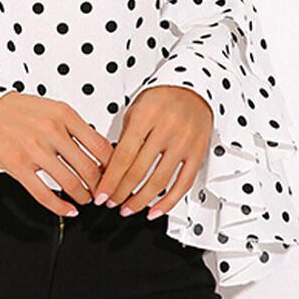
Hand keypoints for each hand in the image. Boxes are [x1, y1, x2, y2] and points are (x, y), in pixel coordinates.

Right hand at [0, 93, 113, 215]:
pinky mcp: (18, 166)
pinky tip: (68, 210)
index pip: (100, 146)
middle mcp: (52, 131)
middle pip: (89, 168)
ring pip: (70, 183)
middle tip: (102, 192)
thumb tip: (98, 150)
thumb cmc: (16, 110)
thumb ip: (73, 126)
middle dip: (99, 186)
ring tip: (85, 200)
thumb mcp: (51, 108)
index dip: (112, 166)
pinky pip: (44, 194)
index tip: (114, 175)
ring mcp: (34, 149)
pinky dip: (60, 207)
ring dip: (83, 196)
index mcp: (64, 114)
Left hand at [93, 86, 212, 218]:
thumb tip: (109, 169)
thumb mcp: (135, 110)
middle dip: (121, 192)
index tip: (100, 194)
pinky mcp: (198, 153)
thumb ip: (125, 138)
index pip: (123, 156)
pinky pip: (183, 184)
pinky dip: (169, 202)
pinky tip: (155, 211)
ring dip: (141, 201)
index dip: (110, 179)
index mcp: (146, 117)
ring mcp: (184, 143)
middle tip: (110, 203)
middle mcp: (167, 130)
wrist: (193, 86)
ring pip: (160, 181)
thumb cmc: (161, 98)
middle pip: (139, 171)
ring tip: (127, 209)